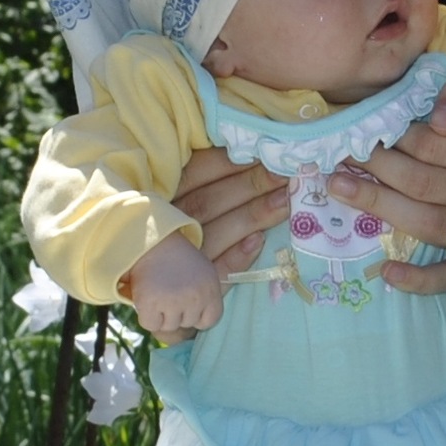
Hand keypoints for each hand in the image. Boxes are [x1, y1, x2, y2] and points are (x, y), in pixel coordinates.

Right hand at [124, 233, 224, 336]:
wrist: (152, 242)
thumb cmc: (177, 260)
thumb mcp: (204, 274)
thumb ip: (206, 300)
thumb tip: (195, 329)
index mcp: (211, 291)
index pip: (209, 321)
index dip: (196, 315)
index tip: (187, 303)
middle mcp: (195, 298)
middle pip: (186, 324)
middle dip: (176, 313)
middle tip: (169, 290)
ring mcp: (173, 302)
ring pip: (168, 327)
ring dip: (161, 314)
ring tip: (159, 291)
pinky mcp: (151, 304)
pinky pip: (151, 325)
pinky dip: (146, 315)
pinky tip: (148, 297)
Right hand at [173, 146, 289, 279]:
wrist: (161, 292)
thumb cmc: (180, 226)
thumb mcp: (180, 195)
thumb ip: (203, 177)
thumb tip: (246, 153)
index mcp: (161, 197)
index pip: (194, 173)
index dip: (228, 162)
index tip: (263, 152)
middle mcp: (168, 226)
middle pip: (209, 201)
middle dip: (250, 184)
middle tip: (284, 173)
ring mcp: (181, 259)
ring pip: (216, 233)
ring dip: (252, 216)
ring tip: (284, 201)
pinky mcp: (196, 288)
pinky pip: (217, 272)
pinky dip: (237, 257)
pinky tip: (259, 241)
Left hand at [327, 75, 445, 294]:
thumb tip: (439, 117)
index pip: (436, 146)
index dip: (397, 136)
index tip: (364, 126)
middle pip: (423, 180)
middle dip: (378, 165)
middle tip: (340, 152)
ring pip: (429, 221)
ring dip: (383, 205)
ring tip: (341, 188)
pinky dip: (421, 278)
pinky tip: (388, 272)